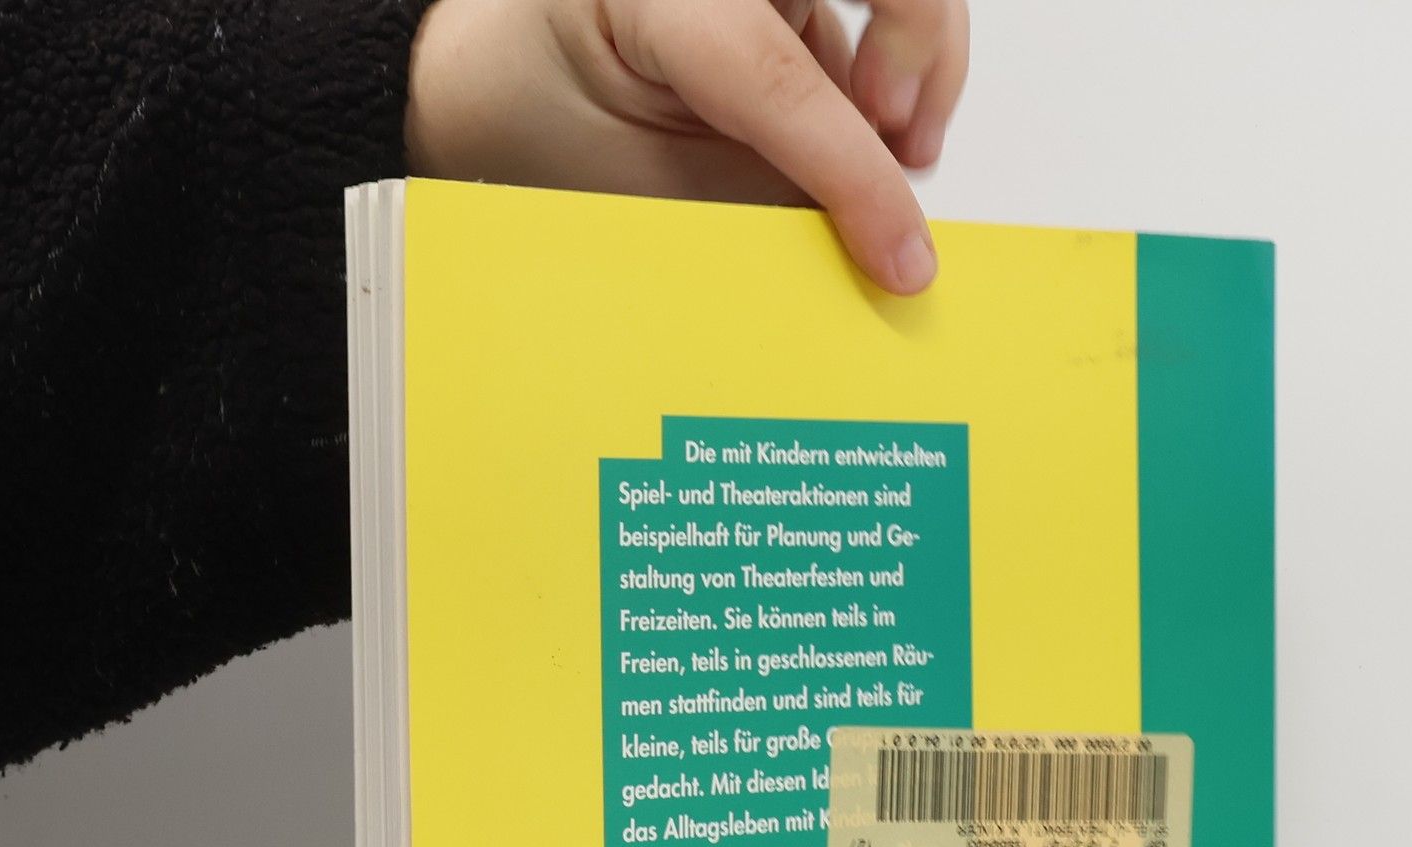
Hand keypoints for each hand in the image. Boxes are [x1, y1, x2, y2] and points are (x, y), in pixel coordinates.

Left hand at [403, 0, 968, 294]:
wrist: (492, 74)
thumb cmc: (535, 116)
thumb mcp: (637, 185)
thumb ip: (753, 202)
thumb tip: (864, 243)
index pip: (778, 79)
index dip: (858, 177)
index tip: (902, 257)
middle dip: (920, 51)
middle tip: (903, 144)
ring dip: (910, 64)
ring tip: (889, 145)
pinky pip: (860, 14)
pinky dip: (881, 72)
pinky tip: (857, 127)